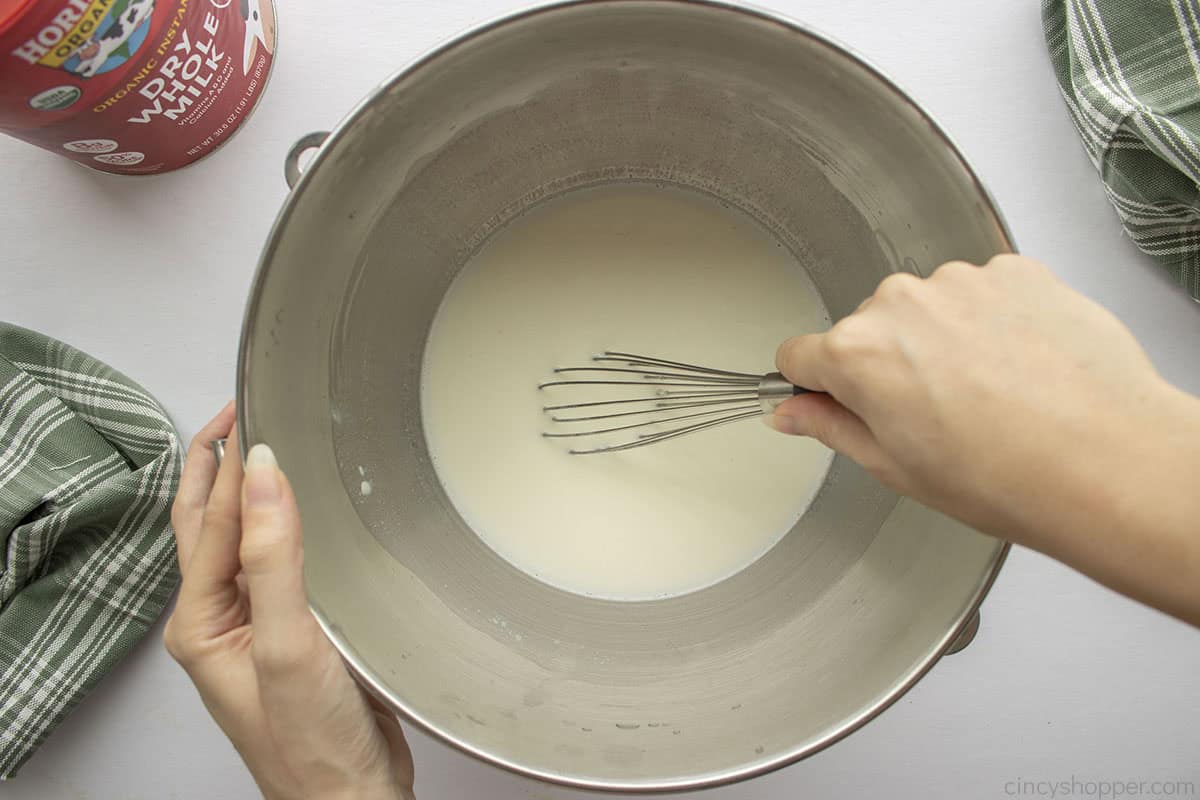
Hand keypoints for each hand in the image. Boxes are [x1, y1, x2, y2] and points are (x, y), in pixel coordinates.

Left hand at [164, 403, 414, 798]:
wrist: (351, 798)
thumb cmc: (311, 743)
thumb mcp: (286, 642)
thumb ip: (271, 555)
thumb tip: (260, 472)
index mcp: (201, 623)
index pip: (206, 522)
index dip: (223, 462)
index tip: (244, 408)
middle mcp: (220, 622)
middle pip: (207, 526)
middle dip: (218, 465)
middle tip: (239, 408)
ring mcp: (256, 627)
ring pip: (242, 542)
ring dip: (246, 491)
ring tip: (261, 444)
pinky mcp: (293, 633)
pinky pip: (279, 564)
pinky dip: (283, 525)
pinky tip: (303, 511)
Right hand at [772, 255, 1199, 624]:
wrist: (1104, 459)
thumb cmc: (1004, 476)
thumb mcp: (895, 467)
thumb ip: (832, 427)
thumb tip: (793, 412)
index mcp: (857, 354)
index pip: (800, 354)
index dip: (816, 384)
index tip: (839, 400)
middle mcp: (900, 303)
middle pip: (867, 328)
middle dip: (888, 362)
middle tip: (933, 412)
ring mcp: (961, 282)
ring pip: (926, 307)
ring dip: (942, 338)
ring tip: (987, 392)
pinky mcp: (1014, 272)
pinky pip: (982, 292)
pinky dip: (992, 321)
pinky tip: (1018, 367)